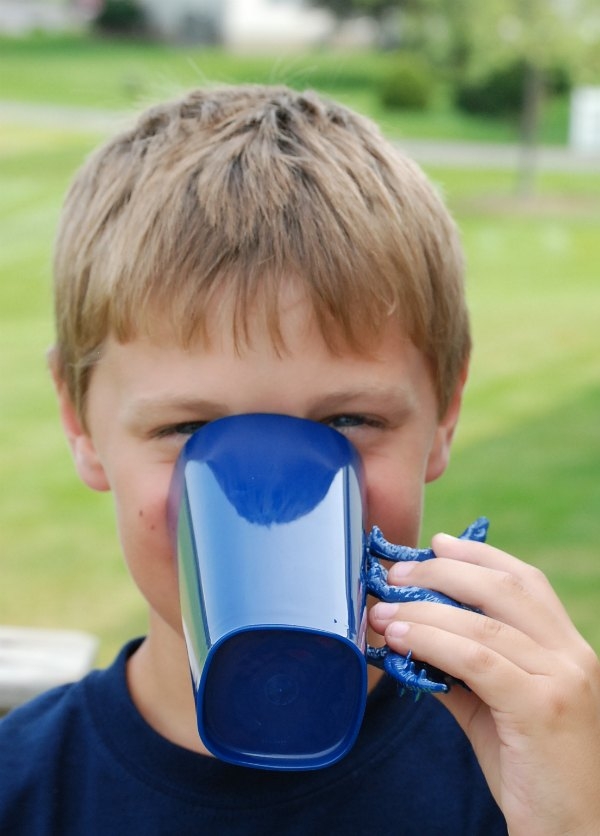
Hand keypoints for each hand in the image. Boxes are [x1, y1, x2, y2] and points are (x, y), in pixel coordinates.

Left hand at [369, 534, 599, 835]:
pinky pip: (476, 660)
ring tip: (383, 609)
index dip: (479, 556)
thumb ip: (462, 669)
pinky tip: (399, 639)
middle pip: (504, 589)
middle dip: (443, 572)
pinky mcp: (541, 706)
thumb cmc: (532, 770)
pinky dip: (432, 641)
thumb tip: (409, 636)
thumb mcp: (496, 708)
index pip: (526, 580)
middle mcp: (573, 654)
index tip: (438, 543)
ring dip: (424, 610)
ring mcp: (563, 678)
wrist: (573, 832)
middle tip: (396, 573)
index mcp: (568, 647)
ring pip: (483, 624)